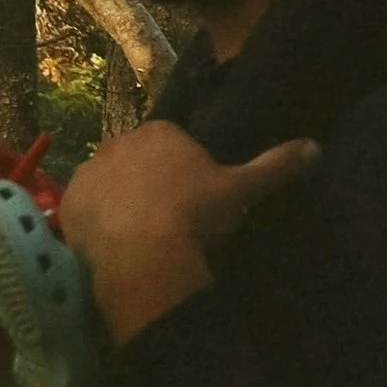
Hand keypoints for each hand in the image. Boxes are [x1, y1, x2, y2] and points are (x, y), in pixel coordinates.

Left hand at [56, 121, 319, 341]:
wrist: (145, 254)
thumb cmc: (195, 216)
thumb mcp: (241, 189)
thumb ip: (275, 165)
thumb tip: (316, 147)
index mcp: (162, 132)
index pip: (170, 144)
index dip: (180, 174)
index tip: (189, 202)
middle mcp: (121, 141)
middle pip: (136, 162)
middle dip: (146, 184)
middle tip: (163, 222)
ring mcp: (91, 170)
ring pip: (107, 184)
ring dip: (118, 203)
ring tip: (136, 239)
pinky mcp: (69, 201)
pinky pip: (81, 209)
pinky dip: (92, 223)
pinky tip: (108, 246)